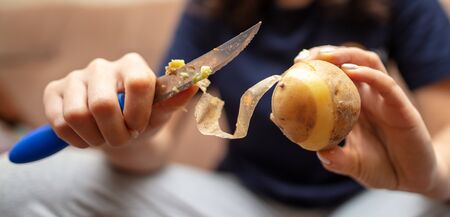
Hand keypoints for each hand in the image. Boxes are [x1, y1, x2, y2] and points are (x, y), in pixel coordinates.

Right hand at [44, 53, 196, 148]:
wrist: (117, 130)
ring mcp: (75, 77)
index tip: (139, 126)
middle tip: (122, 138)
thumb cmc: (141, 120)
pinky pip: (60, 123)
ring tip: (105, 138)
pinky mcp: (54, 90)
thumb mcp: (159, 114)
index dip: (138, 113)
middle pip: (103, 105)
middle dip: (116, 134)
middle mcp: (102, 65)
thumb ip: (174, 101)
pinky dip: (77, 140)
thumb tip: (194, 84)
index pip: (137, 82)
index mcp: (132, 65)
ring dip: (95, 139)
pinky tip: (88, 137)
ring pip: (78, 116)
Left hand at [296, 46, 438, 193]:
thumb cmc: (381, 169)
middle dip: (327, 54)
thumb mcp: (352, 164)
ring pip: (368, 63)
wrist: (411, 182)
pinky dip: (369, 74)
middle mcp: (369, 97)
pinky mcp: (402, 108)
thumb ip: (335, 159)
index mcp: (354, 106)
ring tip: (325, 56)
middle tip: (305, 58)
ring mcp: (385, 99)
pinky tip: (351, 71)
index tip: (294, 66)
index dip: (316, 67)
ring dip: (346, 55)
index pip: (335, 76)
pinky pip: (386, 85)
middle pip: (349, 62)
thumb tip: (319, 151)